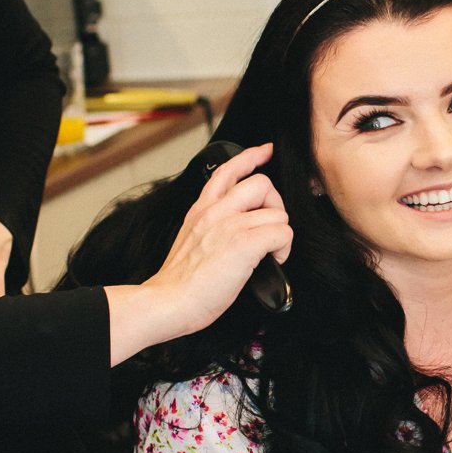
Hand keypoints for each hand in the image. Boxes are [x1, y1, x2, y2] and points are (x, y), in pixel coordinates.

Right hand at [106, 142, 292, 364]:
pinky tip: (271, 262)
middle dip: (275, 206)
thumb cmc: (180, 283)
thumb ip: (210, 227)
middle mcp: (216, 211)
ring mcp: (230, 225)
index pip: (228, 169)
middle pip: (262, 184)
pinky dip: (283, 249)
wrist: (167, 301)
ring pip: (278, 213)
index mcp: (202, 209)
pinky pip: (282, 233)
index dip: (252, 156)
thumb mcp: (189, 240)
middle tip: (268, 230)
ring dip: (279, 234)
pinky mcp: (244, 244)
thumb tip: (237, 229)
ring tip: (267, 254)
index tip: (266, 151)